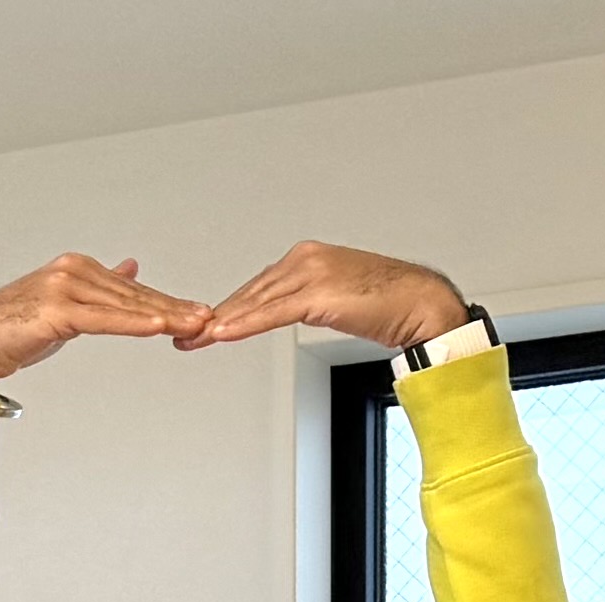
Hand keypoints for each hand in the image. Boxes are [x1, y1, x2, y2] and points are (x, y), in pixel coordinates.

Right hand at [0, 253, 210, 405]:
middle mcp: (73, 271)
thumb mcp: (64, 306)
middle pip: (134, 294)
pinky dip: (133, 323)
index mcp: (77, 269)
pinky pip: (104, 319)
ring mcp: (64, 287)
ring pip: (124, 305)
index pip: (131, 289)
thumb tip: (131, 270)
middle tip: (207, 319)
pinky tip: (158, 327)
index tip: (196, 313)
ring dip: (162, 316)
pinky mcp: (57, 310)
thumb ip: (100, 291)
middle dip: (174, 308)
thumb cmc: (12, 330)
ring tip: (193, 324)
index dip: (166, 302)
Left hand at [184, 240, 471, 353]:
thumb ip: (308, 302)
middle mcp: (305, 259)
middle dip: (215, 318)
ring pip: (255, 303)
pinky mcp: (318, 293)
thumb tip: (288, 313)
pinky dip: (244, 325)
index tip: (204, 325)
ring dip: (221, 325)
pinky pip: (272, 313)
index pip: (257, 287)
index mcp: (307, 258)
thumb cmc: (387, 303)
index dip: (229, 309)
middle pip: (249, 294)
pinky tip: (221, 335)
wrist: (419, 302)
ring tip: (194, 340)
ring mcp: (311, 273)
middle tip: (185, 336)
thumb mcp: (336, 300)